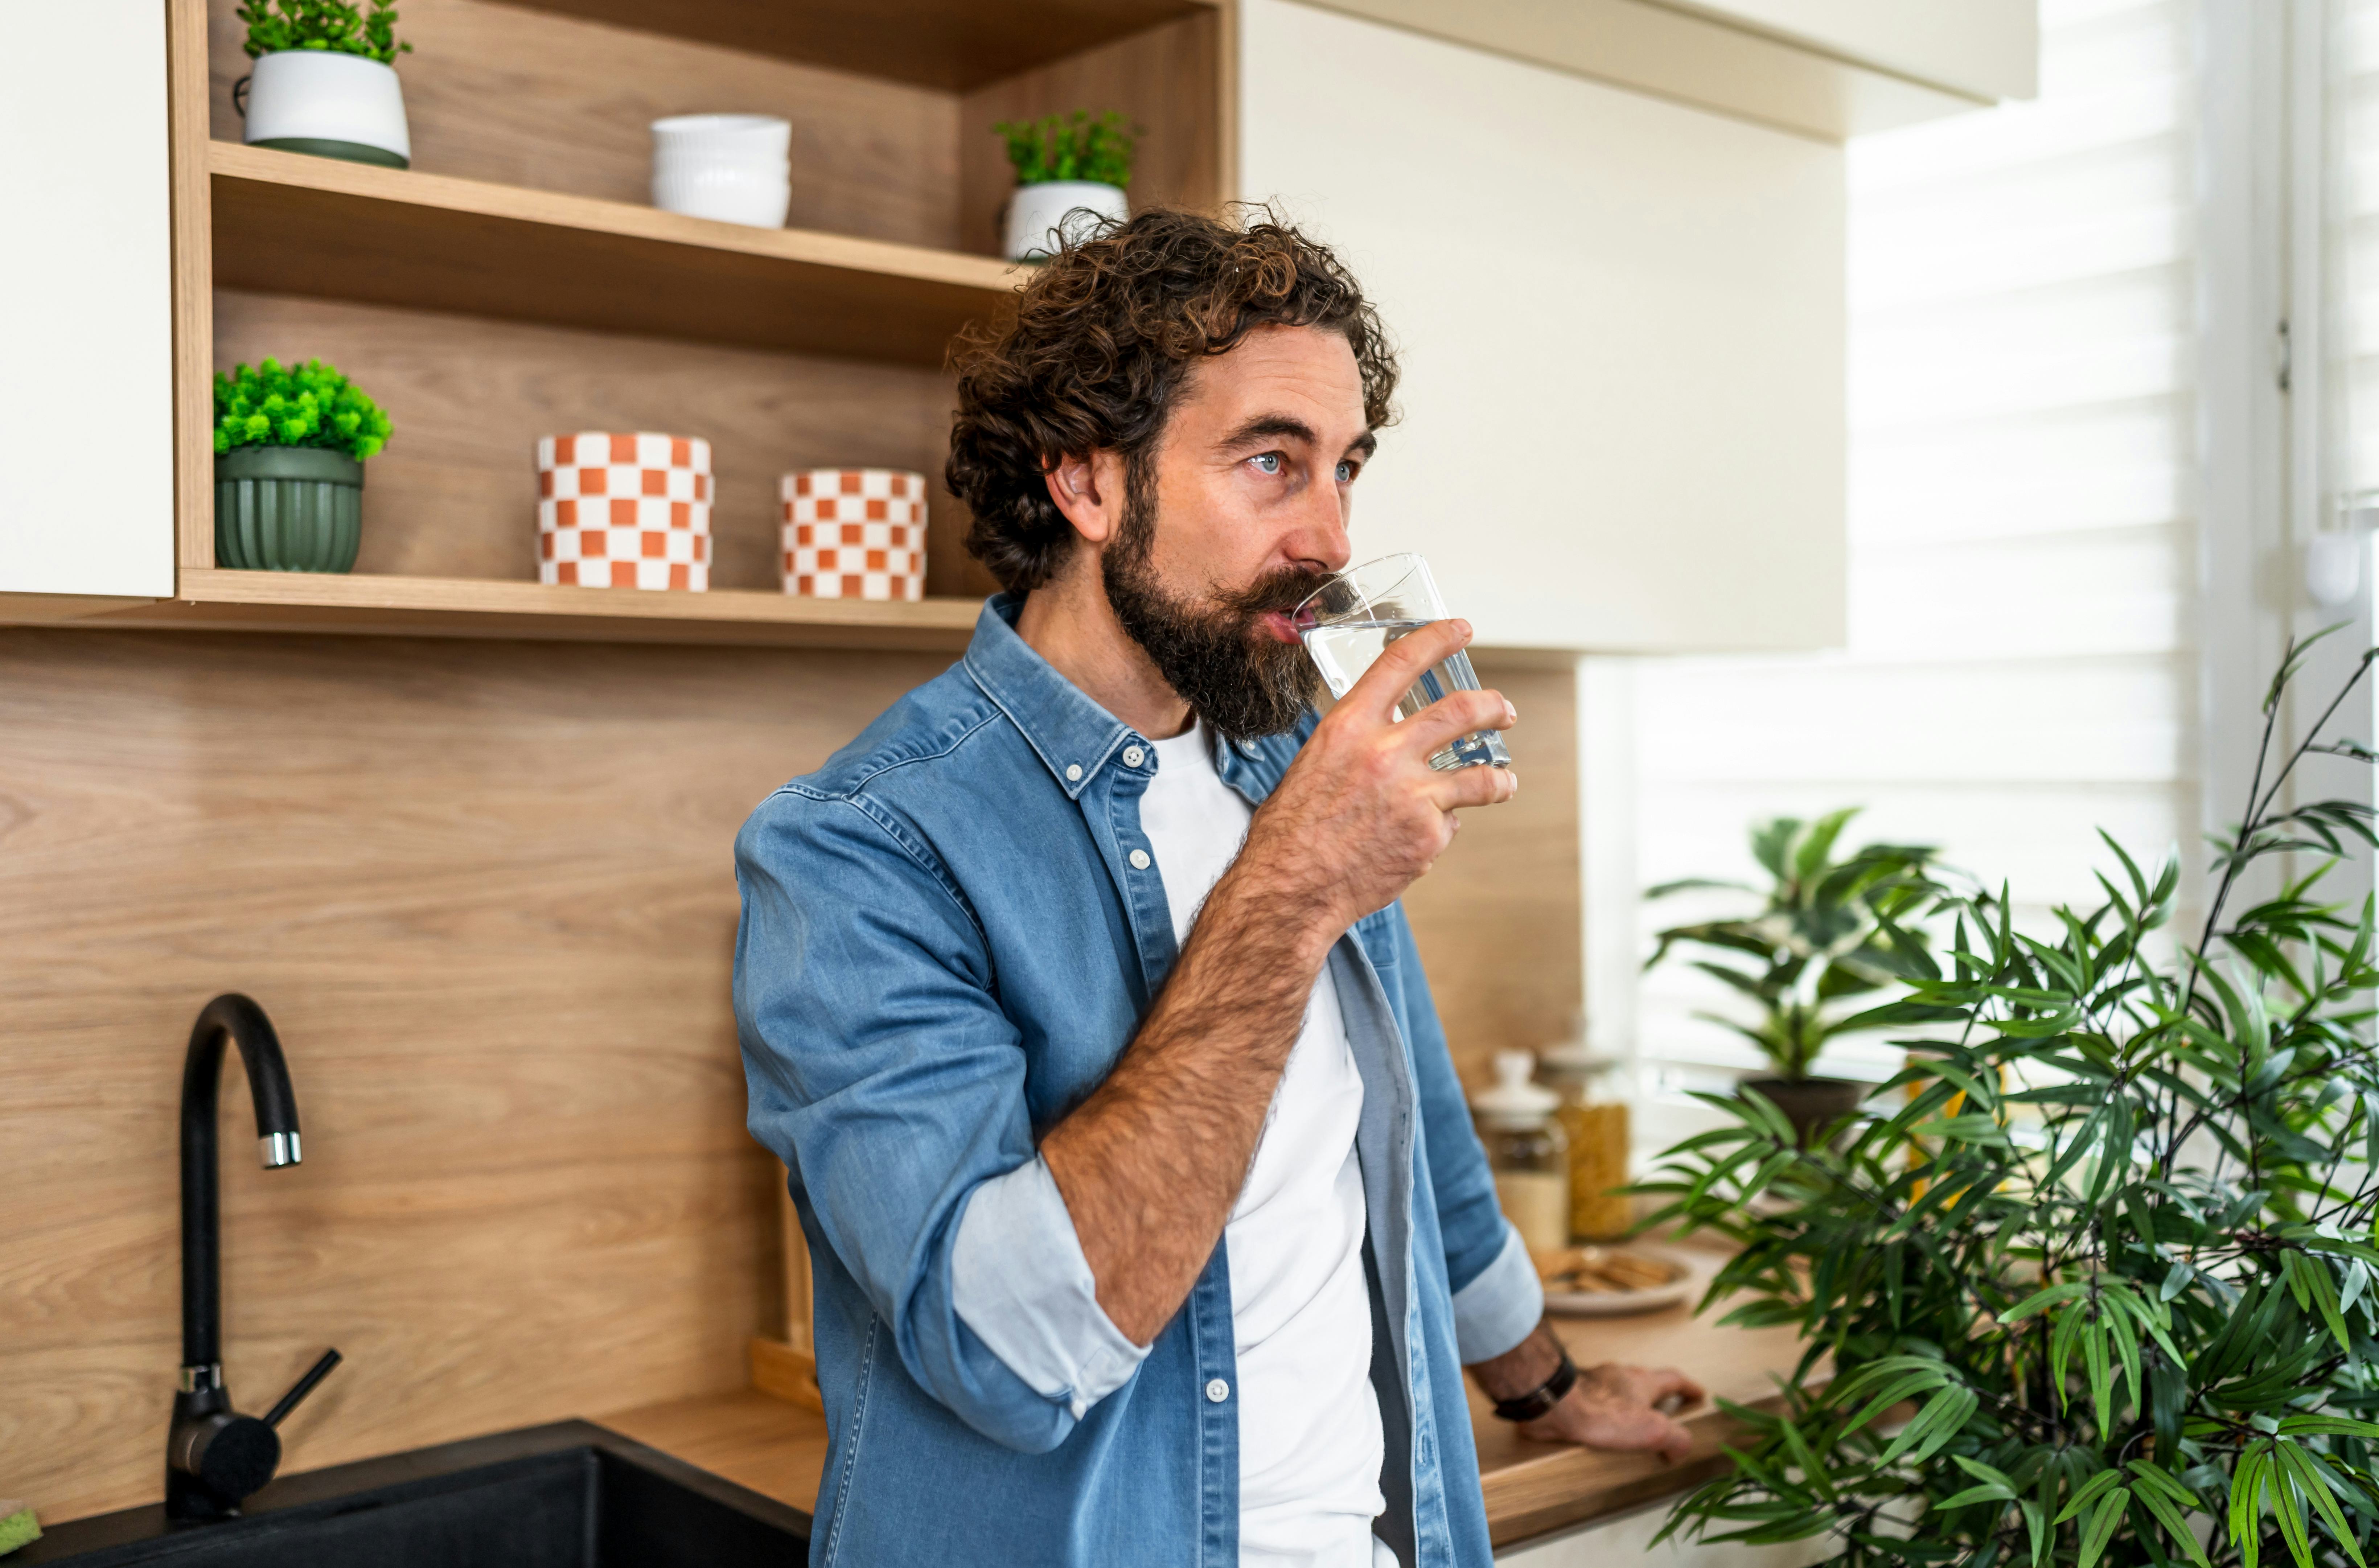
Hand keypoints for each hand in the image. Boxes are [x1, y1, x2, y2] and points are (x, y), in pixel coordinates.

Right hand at [1235, 617, 1517, 933]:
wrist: (1291, 888)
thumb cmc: (1291, 831)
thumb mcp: (1315, 764)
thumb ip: (1357, 743)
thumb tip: (1391, 734)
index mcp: (1349, 727)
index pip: (1402, 662)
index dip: (1437, 639)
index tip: (1459, 630)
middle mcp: (1386, 753)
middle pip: (1461, 711)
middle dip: (1492, 707)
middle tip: (1503, 710)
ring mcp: (1413, 796)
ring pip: (1480, 776)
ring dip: (1498, 778)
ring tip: (1503, 782)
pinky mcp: (1428, 836)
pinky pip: (1448, 824)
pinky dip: (1438, 830)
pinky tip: (1416, 841)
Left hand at [1519, 1363, 1705, 1462]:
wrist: (1554, 1404)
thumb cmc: (1603, 1413)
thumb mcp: (1652, 1430)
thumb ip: (1675, 1438)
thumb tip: (1681, 1448)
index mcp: (1641, 1381)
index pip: (1673, 1378)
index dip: (1688, 1387)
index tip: (1699, 1393)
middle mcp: (1618, 1376)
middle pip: (1644, 1380)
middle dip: (1656, 1394)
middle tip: (1663, 1410)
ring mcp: (1593, 1383)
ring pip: (1617, 1389)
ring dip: (1627, 1403)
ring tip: (1631, 1423)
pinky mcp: (1573, 1396)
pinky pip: (1595, 1401)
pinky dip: (1604, 1412)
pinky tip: (1601, 1428)